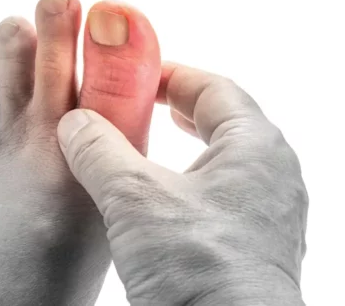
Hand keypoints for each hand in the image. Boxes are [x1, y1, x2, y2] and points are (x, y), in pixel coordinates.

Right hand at [57, 63, 307, 304]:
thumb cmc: (200, 270)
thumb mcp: (134, 198)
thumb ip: (100, 150)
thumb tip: (73, 121)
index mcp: (255, 146)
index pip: (214, 87)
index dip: (171, 74)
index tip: (135, 74)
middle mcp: (270, 174)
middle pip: (222, 120)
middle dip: (177, 108)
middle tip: (140, 104)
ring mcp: (265, 212)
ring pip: (221, 161)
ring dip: (183, 148)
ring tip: (147, 148)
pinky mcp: (251, 245)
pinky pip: (221, 196)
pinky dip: (189, 184)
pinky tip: (160, 199)